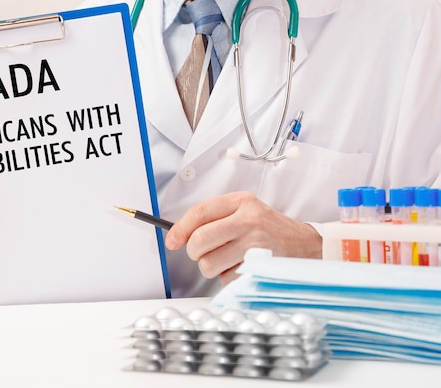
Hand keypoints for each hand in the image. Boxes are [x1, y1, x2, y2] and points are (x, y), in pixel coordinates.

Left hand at [165, 191, 321, 285]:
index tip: (172, 240)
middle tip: (204, 254)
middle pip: (199, 240)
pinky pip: (226, 280)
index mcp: (242, 202)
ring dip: (214, 268)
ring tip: (231, 260)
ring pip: (209, 264)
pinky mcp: (259, 268)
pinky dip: (230, 279)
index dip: (180, 228)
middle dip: (195, 252)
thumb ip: (216, 218)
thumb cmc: (272, 231)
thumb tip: (179, 235)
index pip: (200, 212)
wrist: (309, 247)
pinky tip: (245, 268)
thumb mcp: (247, 212)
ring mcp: (255, 244)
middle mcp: (248, 220)